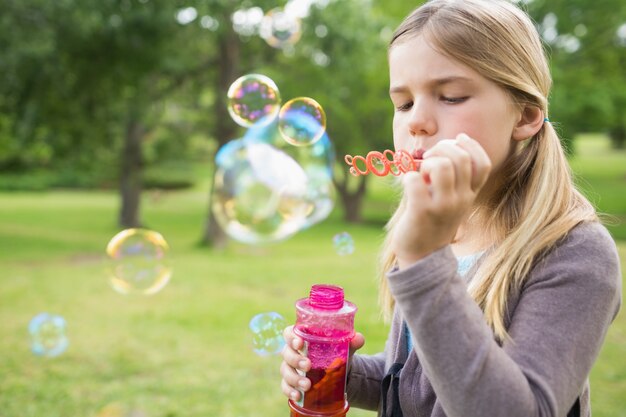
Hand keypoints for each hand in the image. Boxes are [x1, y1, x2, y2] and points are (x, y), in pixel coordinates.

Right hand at [280, 325, 364, 401]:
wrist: (336, 371)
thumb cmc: (334, 352)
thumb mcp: (343, 347)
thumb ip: (351, 342)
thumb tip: (359, 339)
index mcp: (301, 337)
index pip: (289, 333)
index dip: (291, 337)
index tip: (300, 343)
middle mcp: (292, 351)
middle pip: (286, 353)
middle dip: (296, 360)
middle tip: (308, 366)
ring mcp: (290, 367)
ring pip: (285, 371)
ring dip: (294, 378)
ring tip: (307, 385)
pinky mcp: (290, 382)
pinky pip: (285, 386)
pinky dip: (290, 391)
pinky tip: (298, 396)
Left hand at [392, 133, 491, 267]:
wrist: (422, 255)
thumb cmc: (433, 220)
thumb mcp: (452, 199)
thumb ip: (454, 177)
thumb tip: (444, 146)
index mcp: (470, 194)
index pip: (483, 163)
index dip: (470, 145)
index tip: (455, 140)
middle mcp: (461, 200)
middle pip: (461, 158)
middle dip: (442, 148)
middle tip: (428, 158)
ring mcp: (442, 206)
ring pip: (441, 166)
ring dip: (426, 162)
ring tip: (420, 174)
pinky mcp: (421, 212)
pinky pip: (415, 181)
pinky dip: (408, 177)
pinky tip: (407, 184)